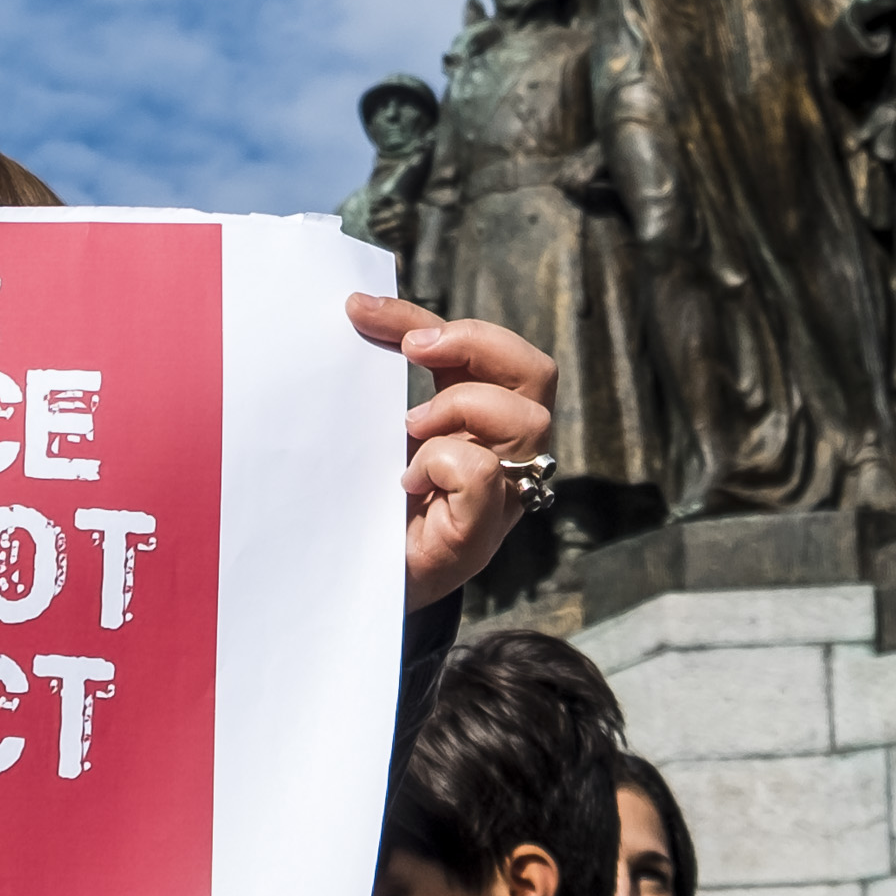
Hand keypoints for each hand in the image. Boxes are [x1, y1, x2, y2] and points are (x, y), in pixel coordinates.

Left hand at [352, 296, 553, 607]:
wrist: (358, 586)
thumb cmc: (374, 505)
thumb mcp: (381, 429)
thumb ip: (386, 377)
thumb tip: (359, 308)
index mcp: (484, 421)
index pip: (493, 351)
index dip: (438, 320)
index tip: (364, 310)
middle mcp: (507, 454)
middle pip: (538, 372)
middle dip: (475, 343)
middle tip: (413, 351)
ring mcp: (502, 496)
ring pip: (526, 419)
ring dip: (461, 406)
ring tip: (409, 427)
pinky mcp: (480, 535)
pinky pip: (485, 475)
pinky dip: (445, 463)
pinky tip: (408, 480)